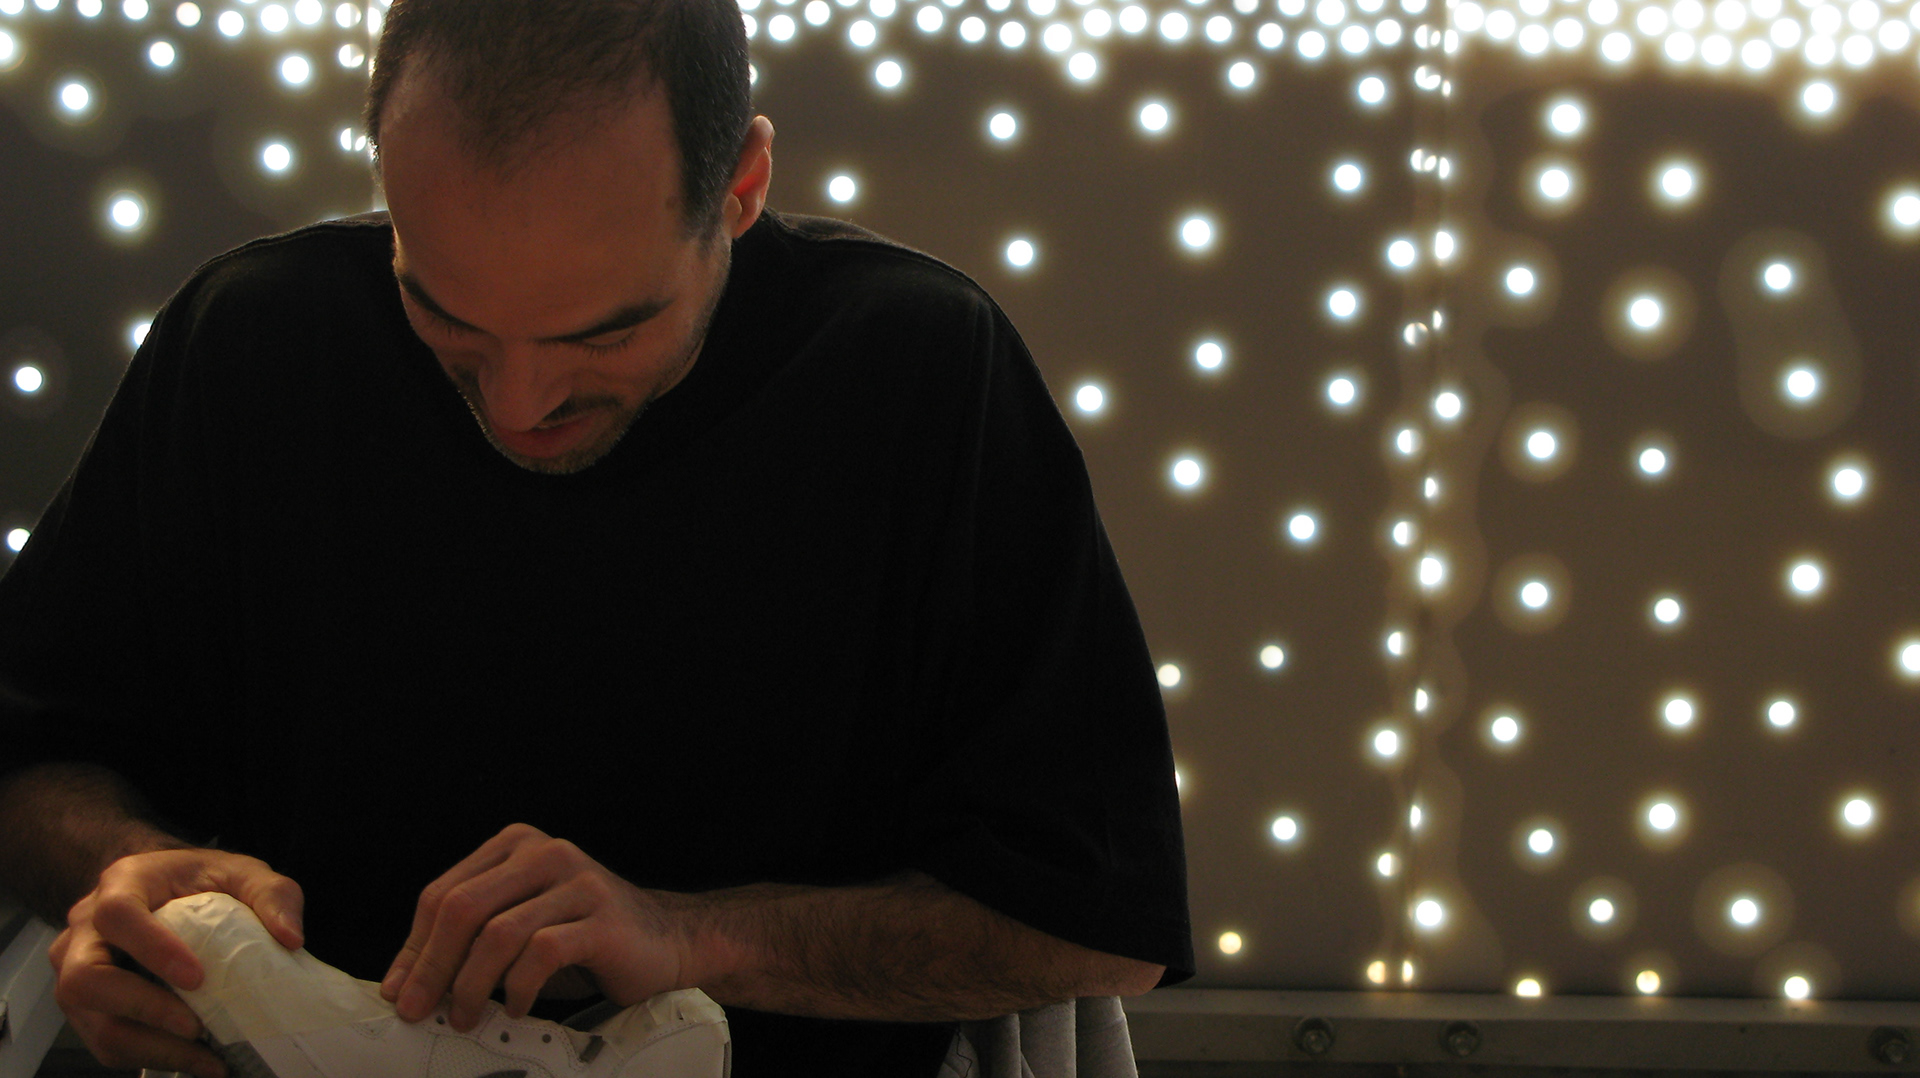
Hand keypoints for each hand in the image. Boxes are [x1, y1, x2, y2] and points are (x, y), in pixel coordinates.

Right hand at [48, 847, 305, 1077]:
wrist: (162, 892)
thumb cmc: (199, 882)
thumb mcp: (241, 872)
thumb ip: (271, 894)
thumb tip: (290, 938)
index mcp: (121, 884)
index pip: (119, 915)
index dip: (151, 948)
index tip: (196, 978)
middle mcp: (85, 931)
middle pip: (86, 979)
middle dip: (144, 1009)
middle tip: (197, 1026)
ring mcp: (74, 973)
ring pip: (94, 1023)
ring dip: (152, 1047)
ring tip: (205, 1056)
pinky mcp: (86, 1009)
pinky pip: (106, 1044)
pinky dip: (153, 1057)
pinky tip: (197, 1060)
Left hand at [379, 823, 702, 1031]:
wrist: (664, 941)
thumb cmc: (583, 940)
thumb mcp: (519, 928)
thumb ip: (471, 939)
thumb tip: (405, 983)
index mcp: (516, 845)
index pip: (443, 893)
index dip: (414, 948)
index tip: (399, 990)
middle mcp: (545, 852)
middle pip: (462, 907)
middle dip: (432, 967)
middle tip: (418, 1010)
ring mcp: (577, 881)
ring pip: (497, 933)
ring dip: (471, 985)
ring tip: (466, 1016)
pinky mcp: (602, 917)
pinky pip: (541, 953)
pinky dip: (518, 987)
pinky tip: (516, 1005)